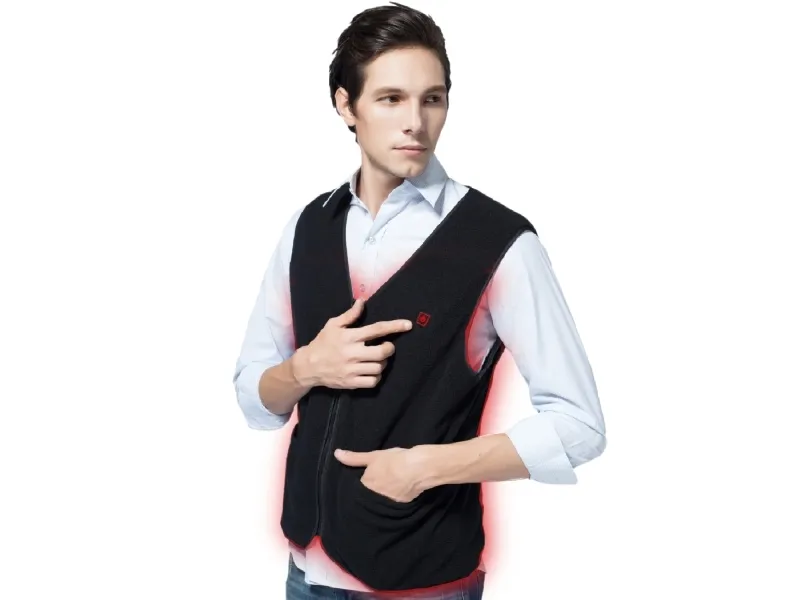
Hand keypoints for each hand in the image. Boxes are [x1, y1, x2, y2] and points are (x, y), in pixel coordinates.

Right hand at [292, 298, 411, 388]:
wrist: (308, 366)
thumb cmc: (322, 343)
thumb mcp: (333, 325)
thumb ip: (350, 315)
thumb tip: (363, 301)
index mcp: (350, 337)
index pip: (377, 330)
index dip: (394, 327)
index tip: (407, 325)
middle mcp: (352, 353)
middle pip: (382, 352)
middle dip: (389, 349)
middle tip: (387, 347)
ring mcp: (352, 369)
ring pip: (379, 367)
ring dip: (383, 363)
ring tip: (377, 359)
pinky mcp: (351, 383)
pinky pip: (373, 381)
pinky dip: (376, 376)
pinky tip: (372, 371)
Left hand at [334, 446, 431, 502]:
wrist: (418, 468)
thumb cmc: (394, 460)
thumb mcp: (373, 456)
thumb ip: (354, 458)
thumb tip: (336, 454)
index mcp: (366, 485)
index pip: (361, 487)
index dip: (366, 481)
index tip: (372, 476)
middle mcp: (374, 497)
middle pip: (371, 495)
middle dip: (374, 490)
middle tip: (383, 480)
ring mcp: (388, 503)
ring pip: (382, 500)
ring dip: (385, 495)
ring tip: (392, 485)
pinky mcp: (401, 506)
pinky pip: (394, 504)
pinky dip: (396, 498)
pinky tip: (401, 490)